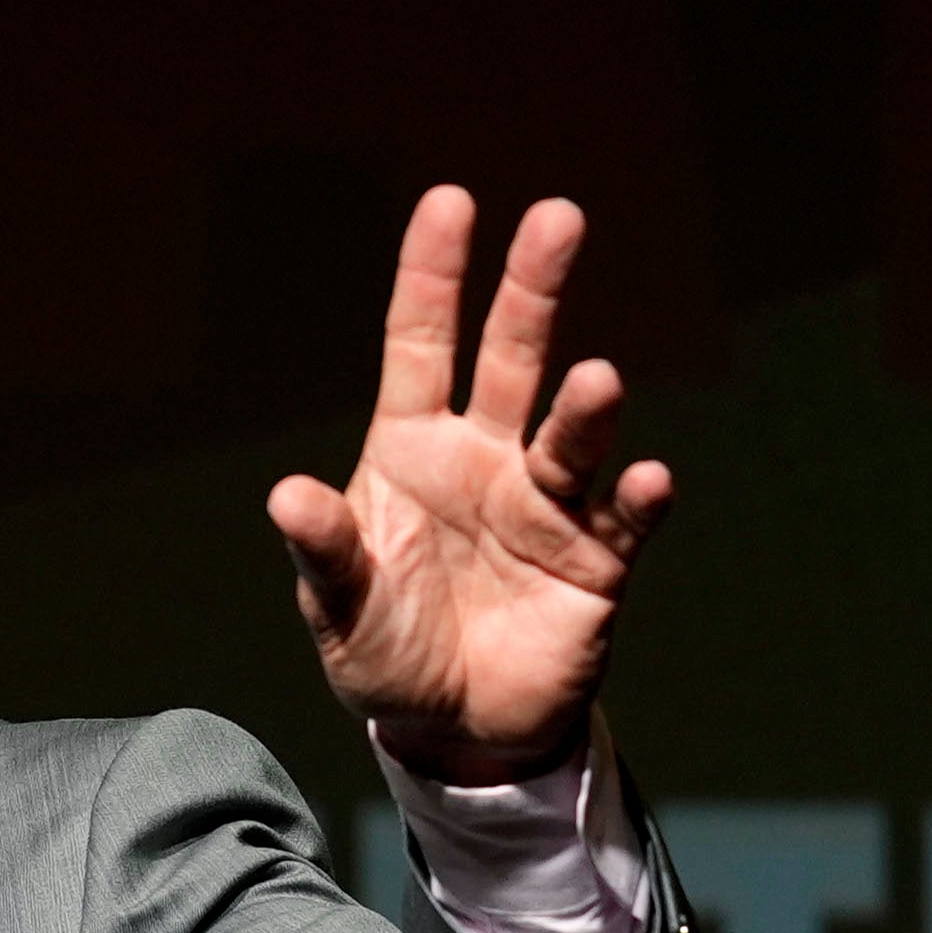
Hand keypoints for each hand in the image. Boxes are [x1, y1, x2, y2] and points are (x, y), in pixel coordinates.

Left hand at [265, 189, 672, 784]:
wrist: (452, 730)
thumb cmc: (385, 651)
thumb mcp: (339, 608)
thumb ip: (324, 553)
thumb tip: (286, 497)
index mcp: (412, 453)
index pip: (421, 346)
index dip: (433, 277)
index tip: (451, 202)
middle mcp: (486, 460)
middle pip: (511, 358)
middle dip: (532, 290)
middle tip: (558, 217)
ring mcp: (546, 504)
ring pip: (571, 435)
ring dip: (585, 409)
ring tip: (594, 383)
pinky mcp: (597, 561)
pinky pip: (623, 519)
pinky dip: (637, 499)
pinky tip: (645, 480)